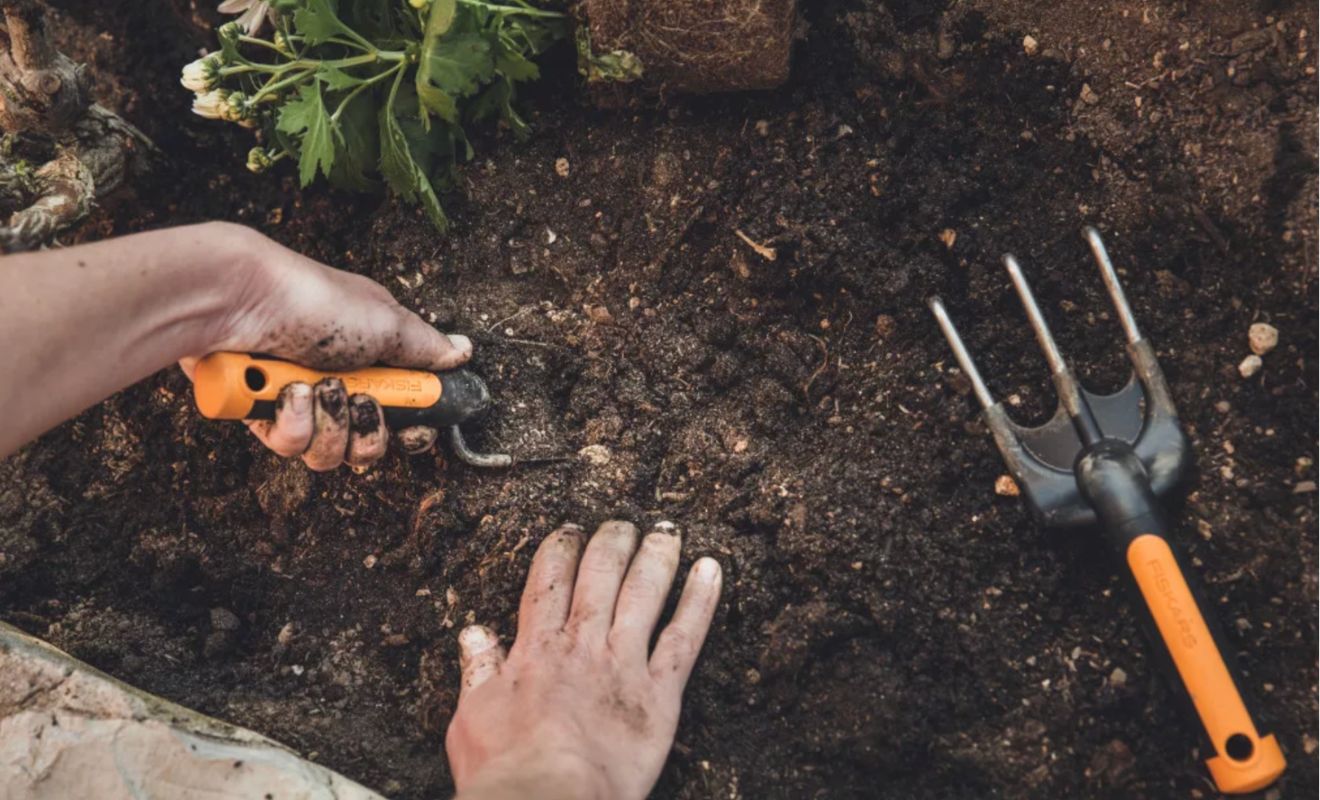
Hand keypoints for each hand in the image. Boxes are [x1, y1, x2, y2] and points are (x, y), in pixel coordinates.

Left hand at [180, 225, 469, 470]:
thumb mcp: (386, 323)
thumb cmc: (315, 302)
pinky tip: (282, 391)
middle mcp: (340, 384)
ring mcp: (301, 402)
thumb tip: (463, 353)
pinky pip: (290, 445)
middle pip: (369, 445)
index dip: (411, 429)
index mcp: (374, 359)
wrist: (237, 301)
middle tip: (358, 400)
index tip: (412, 427)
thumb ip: (426, 349)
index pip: (405, 414)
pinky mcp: (262, 415)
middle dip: (367, 432)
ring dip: (328, 424)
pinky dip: (291, 421)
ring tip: (314, 389)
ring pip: (330, 454)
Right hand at [446, 521, 721, 799]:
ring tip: (666, 530)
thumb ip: (477, 670)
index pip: (548, 582)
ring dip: (656, 556)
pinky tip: (711, 569)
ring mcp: (624, 665)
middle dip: (611, 543)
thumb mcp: (472, 716)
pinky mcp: (660, 695)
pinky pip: (686, 638)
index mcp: (536, 649)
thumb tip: (473, 633)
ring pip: (644, 592)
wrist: (551, 799)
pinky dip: (701, 600)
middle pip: (599, 576)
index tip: (569, 530)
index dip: (560, 550)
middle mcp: (583, 645)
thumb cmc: (506, 769)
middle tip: (621, 523)